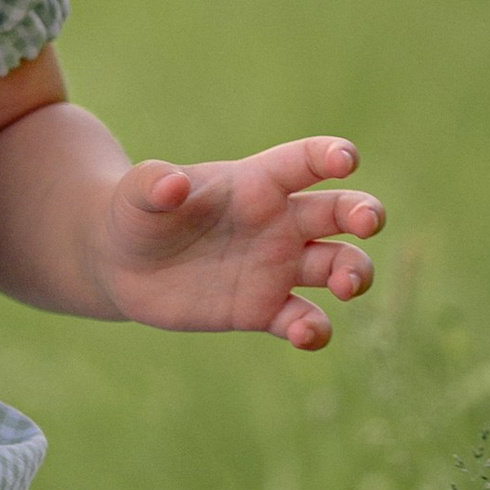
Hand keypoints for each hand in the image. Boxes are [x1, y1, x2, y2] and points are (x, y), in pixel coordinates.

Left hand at [92, 138, 384, 347]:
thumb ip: (153, 184)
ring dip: (356, 273)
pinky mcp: (265, 310)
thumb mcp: (135, 194)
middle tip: (368, 223)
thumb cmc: (136, 215)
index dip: (330, 155)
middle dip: (365, 212)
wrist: (120, 266)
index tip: (346, 159)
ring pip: (340, 265)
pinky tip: (304, 334)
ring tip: (346, 286)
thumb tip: (171, 184)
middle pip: (341, 211)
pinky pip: (306, 319)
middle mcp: (279, 223)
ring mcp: (277, 267)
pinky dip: (315, 330)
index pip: (304, 161)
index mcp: (255, 183)